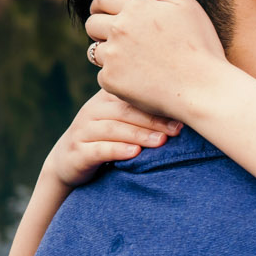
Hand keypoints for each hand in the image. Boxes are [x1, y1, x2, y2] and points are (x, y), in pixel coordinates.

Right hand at [44, 90, 180, 188]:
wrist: (69, 161)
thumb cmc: (107, 139)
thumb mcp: (122, 120)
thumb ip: (143, 111)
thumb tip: (185, 109)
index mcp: (106, 99)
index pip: (132, 95)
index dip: (157, 101)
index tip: (183, 110)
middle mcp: (92, 111)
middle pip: (124, 111)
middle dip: (153, 120)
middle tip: (178, 129)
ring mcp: (83, 131)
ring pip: (113, 129)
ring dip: (139, 135)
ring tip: (161, 141)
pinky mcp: (77, 152)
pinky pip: (98, 149)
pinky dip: (117, 150)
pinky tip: (134, 153)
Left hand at [84, 0, 228, 120]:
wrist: (204, 89)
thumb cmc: (201, 46)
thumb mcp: (185, 6)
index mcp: (134, 8)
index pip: (101, 0)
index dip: (103, 7)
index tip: (108, 15)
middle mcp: (118, 29)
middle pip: (91, 24)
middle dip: (102, 29)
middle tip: (123, 41)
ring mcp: (112, 57)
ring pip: (95, 52)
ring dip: (108, 54)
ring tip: (135, 62)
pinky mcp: (111, 81)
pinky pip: (103, 76)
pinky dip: (116, 79)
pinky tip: (140, 81)